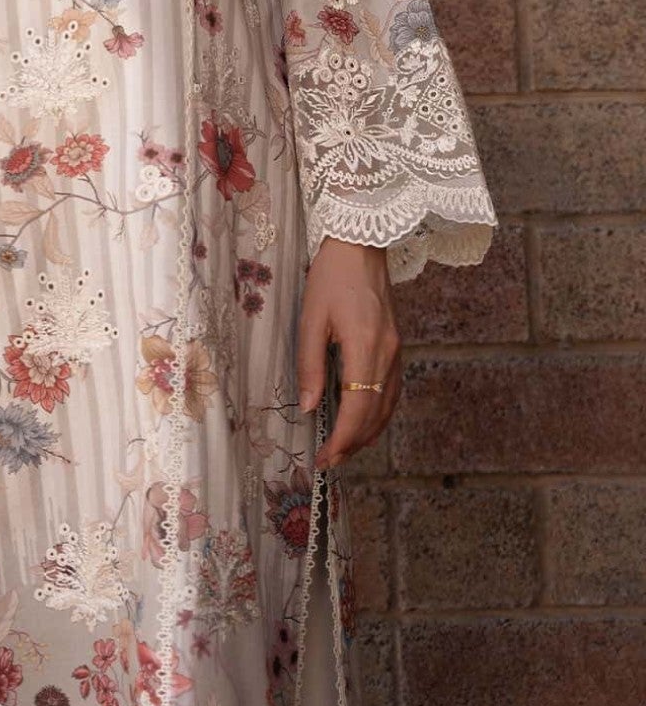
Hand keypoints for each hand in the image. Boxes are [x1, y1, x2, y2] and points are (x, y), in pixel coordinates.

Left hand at [296, 237, 401, 467]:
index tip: (323, 458)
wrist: (361, 243)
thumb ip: (310, 364)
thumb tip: (308, 407)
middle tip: (328, 461)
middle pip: (375, 414)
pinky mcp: (396, 345)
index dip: (341, 438)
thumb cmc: (330, 276)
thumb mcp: (311, 317)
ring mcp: (396, 350)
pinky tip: (363, 421)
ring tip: (342, 449)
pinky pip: (391, 390)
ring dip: (367, 433)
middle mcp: (388, 354)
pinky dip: (378, 413)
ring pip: (387, 406)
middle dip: (352, 443)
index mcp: (365, 346)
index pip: (357, 408)